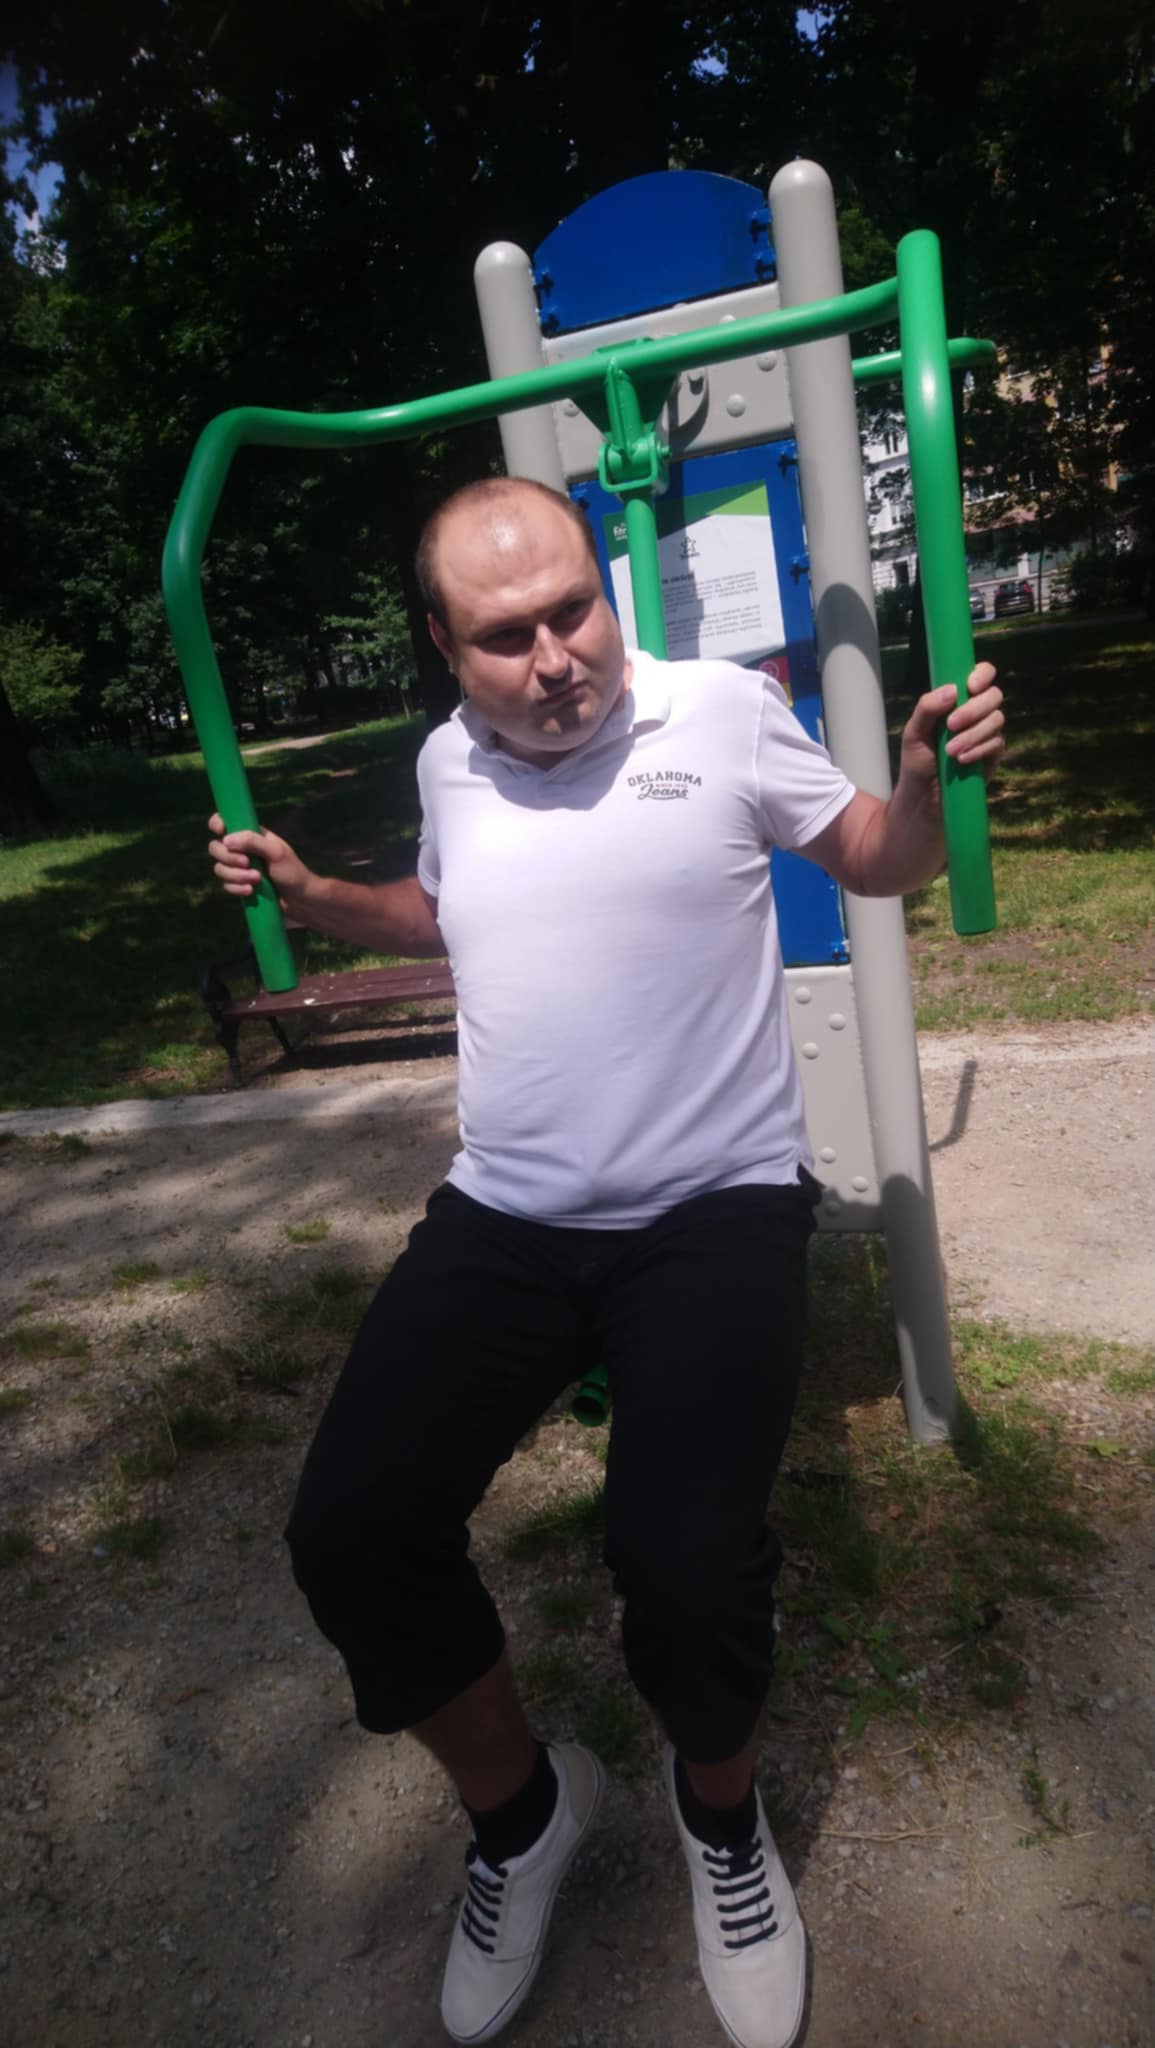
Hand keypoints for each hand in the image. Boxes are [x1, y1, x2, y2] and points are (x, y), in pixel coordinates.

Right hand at [207, 813, 311, 908]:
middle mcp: (241, 849)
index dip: (218, 823)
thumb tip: (225, 840)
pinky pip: (226, 885)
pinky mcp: (239, 885)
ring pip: (219, 868)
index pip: (226, 822)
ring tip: (257, 880)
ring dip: (236, 876)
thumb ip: (252, 841)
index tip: (220, 831)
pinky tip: (251, 891)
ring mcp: (239, 869)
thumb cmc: (292, 871)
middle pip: (215, 847)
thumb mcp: (275, 852)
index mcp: (251, 835)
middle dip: (229, 858)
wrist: (300, 901)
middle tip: (248, 863)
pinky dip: (237, 888)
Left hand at [899, 662, 1004, 787]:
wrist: (923, 796)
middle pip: (993, 695)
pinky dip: (979, 750)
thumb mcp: (913, 733)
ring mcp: (987, 731)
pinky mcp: (993, 753)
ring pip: (997, 719)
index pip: (981, 674)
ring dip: (973, 734)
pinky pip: (997, 743)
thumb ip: (927, 708)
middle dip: (973, 709)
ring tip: (950, 751)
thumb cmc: (917, 760)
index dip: (982, 675)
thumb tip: (952, 689)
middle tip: (950, 725)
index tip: (970, 686)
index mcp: (958, 699)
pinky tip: (961, 760)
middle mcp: (977, 711)